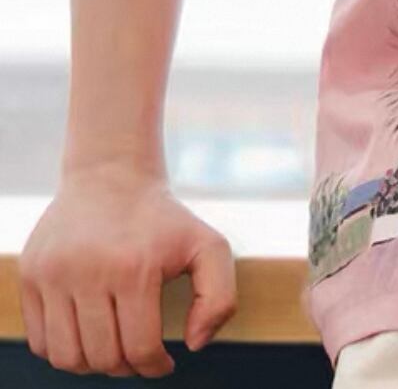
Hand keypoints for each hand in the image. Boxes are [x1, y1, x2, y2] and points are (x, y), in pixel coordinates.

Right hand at [18, 164, 237, 375]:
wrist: (112, 176)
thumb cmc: (163, 218)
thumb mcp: (209, 246)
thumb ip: (219, 297)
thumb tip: (194, 344)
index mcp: (135, 267)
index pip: (140, 348)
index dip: (155, 366)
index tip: (164, 363)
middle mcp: (89, 272)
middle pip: (102, 357)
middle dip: (126, 367)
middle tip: (139, 357)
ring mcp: (54, 274)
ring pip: (66, 357)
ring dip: (92, 366)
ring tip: (112, 350)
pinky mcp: (30, 275)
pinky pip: (39, 341)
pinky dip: (63, 351)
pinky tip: (87, 336)